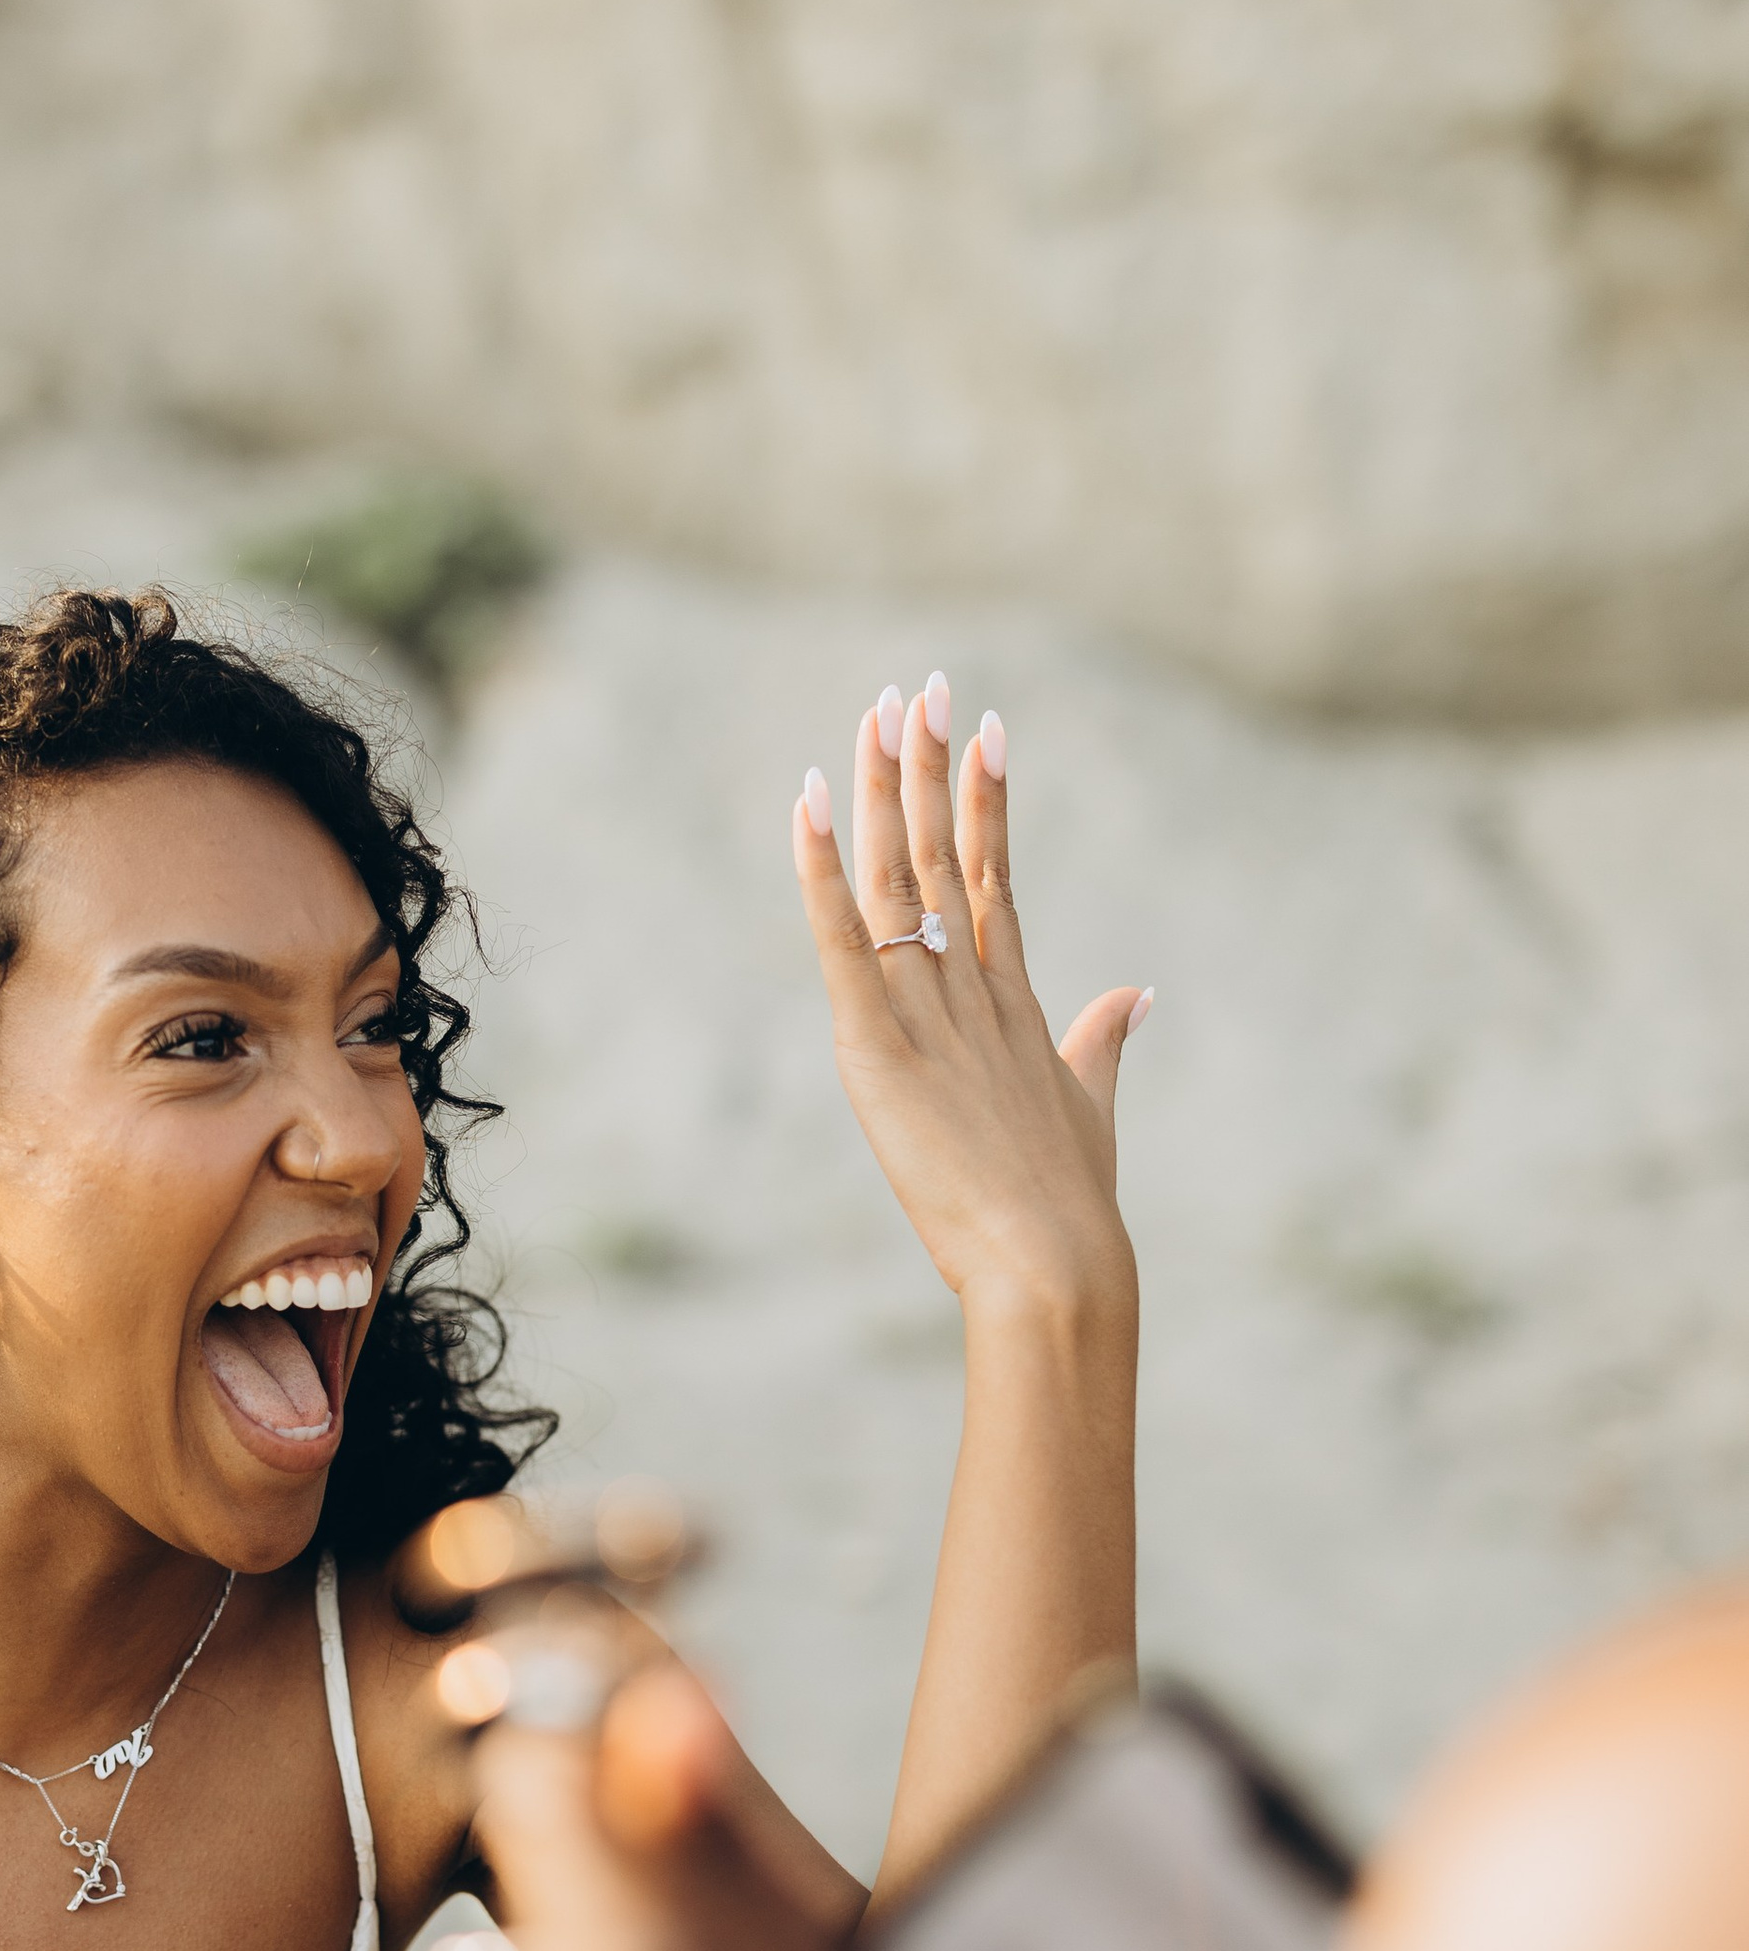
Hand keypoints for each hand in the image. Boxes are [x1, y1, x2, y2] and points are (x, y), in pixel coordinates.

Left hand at [793, 676, 1143, 1320]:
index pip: (994, 878)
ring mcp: (929, 1013)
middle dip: (931, 768)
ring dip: (888, 792)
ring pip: (900, 880)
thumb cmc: (1073, 1206)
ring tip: (881, 709)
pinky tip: (813, 799)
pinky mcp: (877, 1049)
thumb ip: (1103, 1043)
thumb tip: (1137, 995)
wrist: (1058, 1266)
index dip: (986, 800)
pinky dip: (820, 871)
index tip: (984, 726)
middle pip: (947, 858)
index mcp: (1016, 1004)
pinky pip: (841, 941)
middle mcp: (974, 991)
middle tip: (921, 684)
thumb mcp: (1085, 1108)